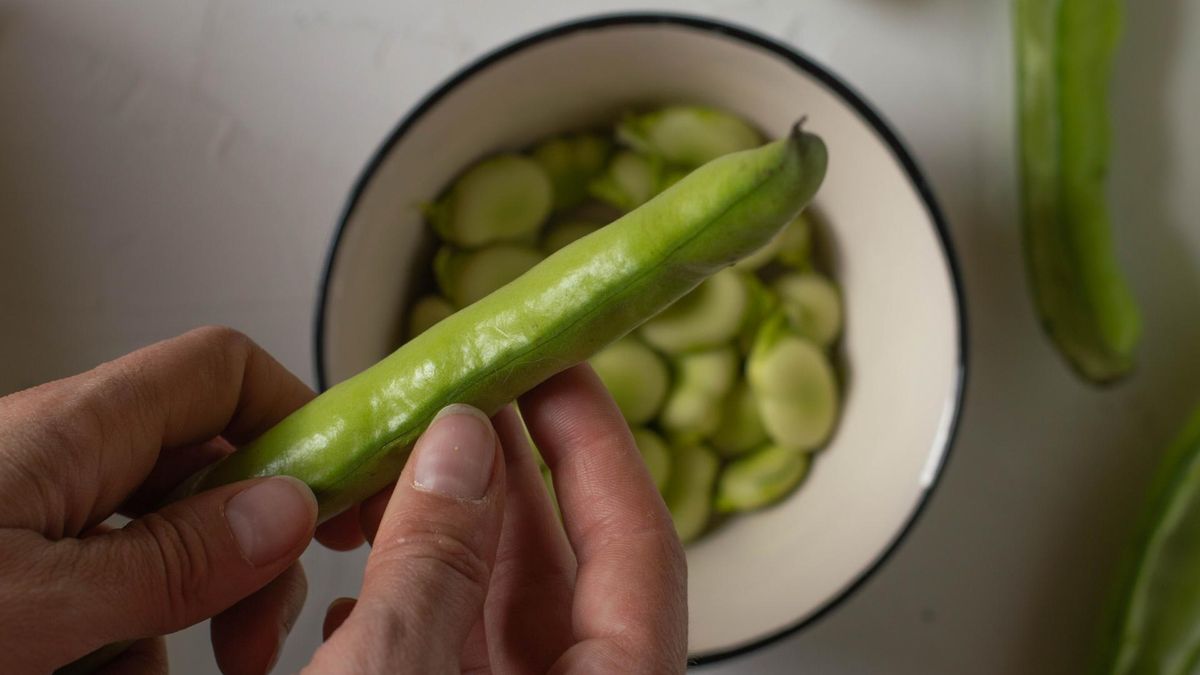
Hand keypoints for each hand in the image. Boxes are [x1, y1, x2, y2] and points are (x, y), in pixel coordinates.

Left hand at [0, 327, 319, 673]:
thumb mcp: (33, 600)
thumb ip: (169, 559)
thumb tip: (289, 513)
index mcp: (69, 433)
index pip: (223, 373)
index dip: (297, 421)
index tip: (340, 504)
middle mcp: (62, 464)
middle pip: (209, 476)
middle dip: (250, 557)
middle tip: (255, 637)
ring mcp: (38, 523)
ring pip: (164, 549)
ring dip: (187, 617)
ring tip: (158, 669)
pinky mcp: (20, 576)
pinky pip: (105, 596)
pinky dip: (122, 646)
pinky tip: (98, 674)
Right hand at [308, 365, 687, 673]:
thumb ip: (433, 563)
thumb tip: (456, 445)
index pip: (638, 541)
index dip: (597, 440)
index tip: (556, 365)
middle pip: (558, 564)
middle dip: (502, 471)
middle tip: (467, 389)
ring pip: (488, 605)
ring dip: (436, 533)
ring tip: (391, 464)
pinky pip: (440, 654)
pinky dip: (400, 609)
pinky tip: (349, 589)